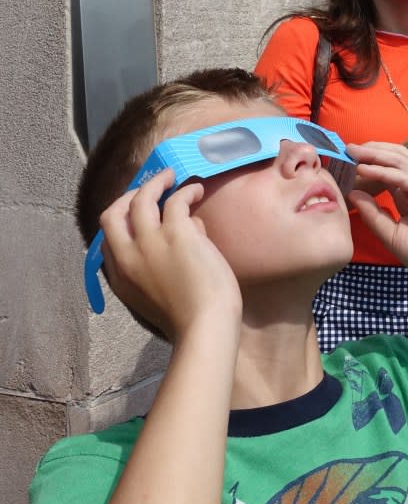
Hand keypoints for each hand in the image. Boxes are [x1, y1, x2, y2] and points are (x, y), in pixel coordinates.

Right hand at [100, 169, 241, 341]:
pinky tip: (197, 191)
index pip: (107, 240)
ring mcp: (149, 243)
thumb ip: (162, 261)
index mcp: (120, 278)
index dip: (122, 222)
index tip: (138, 211)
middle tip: (149, 188)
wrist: (204, 327)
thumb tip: (188, 226)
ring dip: (157, 183)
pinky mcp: (175, 233)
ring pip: (142, 198)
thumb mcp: (159, 292)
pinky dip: (186, 191)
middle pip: (112, 214)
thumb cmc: (190, 317)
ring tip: (172, 177)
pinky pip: (176, 200)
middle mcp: (128, 257)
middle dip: (128, 195)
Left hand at [347, 142, 407, 285]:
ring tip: (352, 151)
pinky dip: (383, 172)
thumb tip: (353, 193)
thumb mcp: (392, 235)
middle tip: (346, 148)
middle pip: (394, 158)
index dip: (368, 161)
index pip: (388, 169)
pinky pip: (404, 178)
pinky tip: (365, 169)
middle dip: (370, 150)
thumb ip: (373, 214)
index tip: (344, 160)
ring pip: (398, 162)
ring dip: (374, 155)